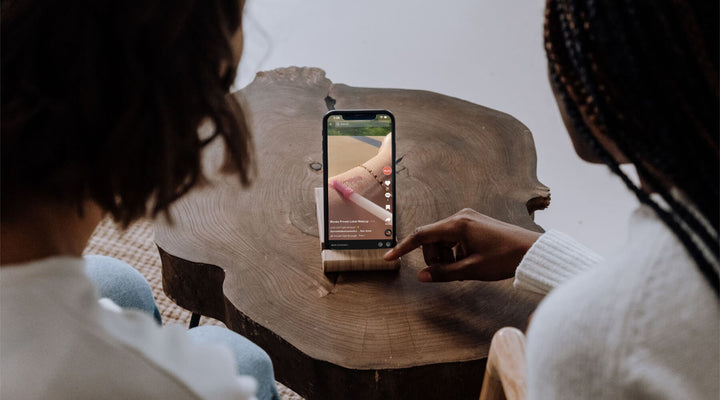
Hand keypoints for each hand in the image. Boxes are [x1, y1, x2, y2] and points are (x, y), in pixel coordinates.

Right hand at [384, 208, 540, 281]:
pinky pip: (454, 239)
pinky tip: (469, 263)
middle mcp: (460, 217)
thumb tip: (422, 277)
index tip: (389, 258)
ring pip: (442, 240)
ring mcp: (468, 219)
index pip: (421, 235)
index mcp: (458, 225)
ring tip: (463, 270)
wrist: (532, 251)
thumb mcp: (472, 270)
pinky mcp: (474, 224)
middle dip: (434, 258)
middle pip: (432, 239)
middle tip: (448, 273)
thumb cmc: (504, 259)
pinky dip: (455, 252)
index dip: (403, 247)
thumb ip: (444, 273)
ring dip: (445, 256)